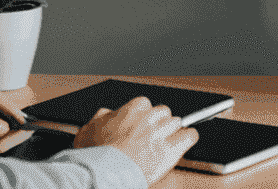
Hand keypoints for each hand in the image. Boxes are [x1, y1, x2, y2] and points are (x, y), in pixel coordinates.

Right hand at [73, 97, 198, 184]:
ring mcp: (163, 130)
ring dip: (172, 134)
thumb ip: (101, 118)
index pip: (147, 106)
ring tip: (162, 146)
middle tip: (148, 140)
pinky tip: (184, 143)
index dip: (144, 120)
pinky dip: (188, 140)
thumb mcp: (88, 130)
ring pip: (177, 124)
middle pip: (164, 114)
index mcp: (135, 107)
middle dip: (159, 126)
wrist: (105, 171)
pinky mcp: (172, 147)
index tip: (139, 130)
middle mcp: (151, 115)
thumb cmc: (96, 155)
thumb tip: (105, 115)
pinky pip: (190, 136)